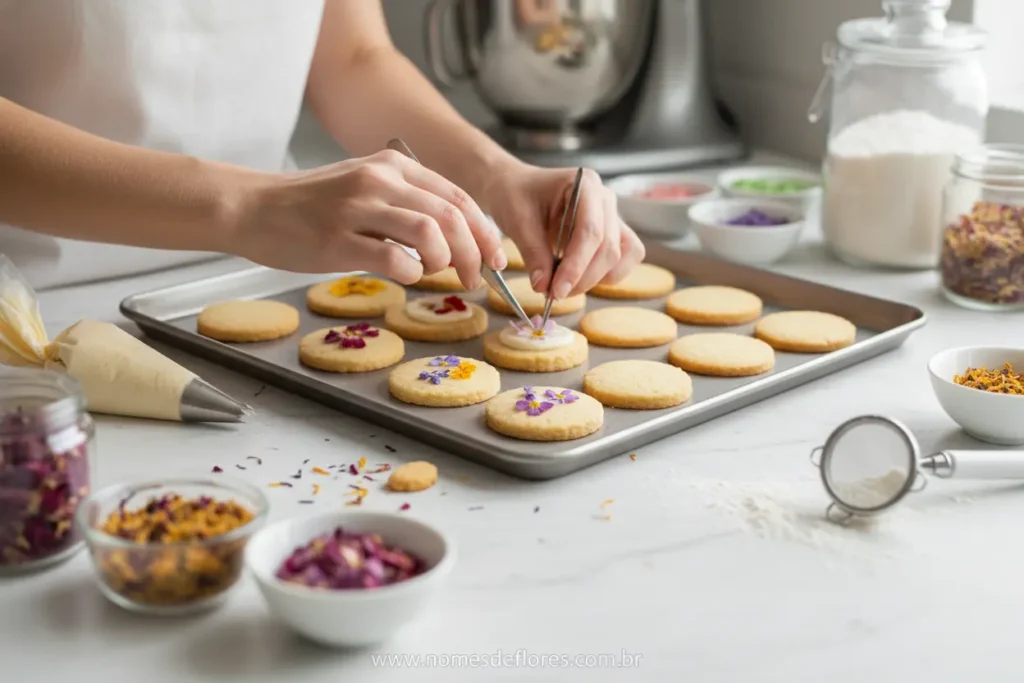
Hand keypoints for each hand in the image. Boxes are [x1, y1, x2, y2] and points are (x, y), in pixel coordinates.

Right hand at [232, 149, 506, 287]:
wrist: (253, 207)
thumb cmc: (311, 206)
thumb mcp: (364, 188)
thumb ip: (406, 204)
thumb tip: (455, 239)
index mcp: (392, 166)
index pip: (457, 197)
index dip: (484, 231)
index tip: (495, 257)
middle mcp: (379, 180)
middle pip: (451, 216)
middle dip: (474, 252)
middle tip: (476, 277)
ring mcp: (357, 208)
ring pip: (429, 233)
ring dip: (446, 262)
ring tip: (440, 277)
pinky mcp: (337, 239)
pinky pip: (392, 257)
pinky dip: (410, 272)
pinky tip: (405, 275)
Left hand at [481, 163, 643, 297]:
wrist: (515, 187)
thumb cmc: (515, 195)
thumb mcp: (518, 221)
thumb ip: (534, 254)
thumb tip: (544, 287)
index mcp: (584, 184)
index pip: (590, 231)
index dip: (576, 266)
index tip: (556, 290)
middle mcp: (604, 198)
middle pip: (608, 247)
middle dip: (583, 277)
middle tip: (554, 294)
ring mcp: (612, 215)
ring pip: (620, 255)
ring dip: (596, 279)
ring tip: (564, 287)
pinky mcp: (612, 231)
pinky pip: (625, 256)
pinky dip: (607, 274)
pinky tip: (581, 279)